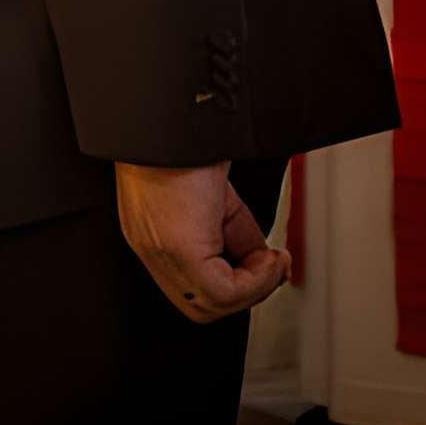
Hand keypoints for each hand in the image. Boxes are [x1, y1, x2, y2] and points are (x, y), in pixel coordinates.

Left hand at [114, 161, 287, 323]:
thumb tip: (264, 263)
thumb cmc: (185, 144)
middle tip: (273, 270)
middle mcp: (152, 249)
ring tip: (272, 261)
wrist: (172, 118)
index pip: (192, 290)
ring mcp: (161, 251)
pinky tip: (270, 258)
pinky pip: (222, 290)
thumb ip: (236, 236)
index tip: (266, 270)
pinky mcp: (178, 248)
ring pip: (211, 305)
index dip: (235, 288)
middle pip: (200, 306)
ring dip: (254, 288)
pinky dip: (256, 281)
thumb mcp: (218, 200)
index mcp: (155, 237)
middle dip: (247, 294)